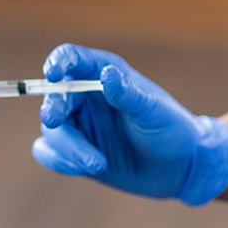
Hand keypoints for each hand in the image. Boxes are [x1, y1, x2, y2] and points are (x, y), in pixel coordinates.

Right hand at [33, 43, 227, 205]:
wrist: (179, 168)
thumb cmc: (170, 130)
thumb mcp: (153, 111)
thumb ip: (128, 94)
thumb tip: (106, 75)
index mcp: (102, 74)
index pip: (72, 58)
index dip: (58, 62)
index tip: (52, 73)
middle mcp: (84, 96)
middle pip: (54, 96)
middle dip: (53, 109)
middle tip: (54, 121)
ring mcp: (78, 125)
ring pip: (52, 130)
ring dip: (69, 147)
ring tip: (98, 164)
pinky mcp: (73, 152)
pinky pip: (49, 153)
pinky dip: (59, 161)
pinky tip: (82, 168)